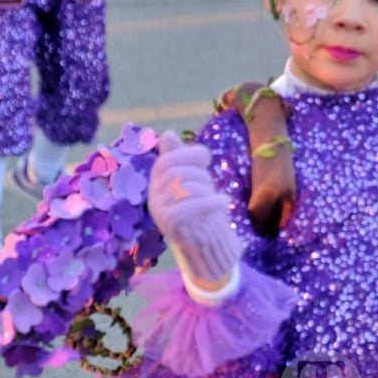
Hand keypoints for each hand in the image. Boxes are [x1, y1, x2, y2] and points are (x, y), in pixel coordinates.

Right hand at [147, 131, 241, 287]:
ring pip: (185, 188)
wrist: (203, 244)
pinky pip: (190, 206)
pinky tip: (225, 201)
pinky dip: (211, 201)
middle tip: (211, 184)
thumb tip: (167, 134)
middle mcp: (153, 195)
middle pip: (177, 173)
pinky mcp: (169, 223)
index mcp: (156, 182)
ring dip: (207, 190)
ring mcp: (159, 210)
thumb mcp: (191, 180)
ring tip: (217, 198)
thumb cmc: (198, 208)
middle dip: (200, 175)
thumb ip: (180, 158)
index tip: (206, 158)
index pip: (166, 161)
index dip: (187, 154)